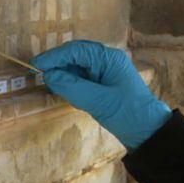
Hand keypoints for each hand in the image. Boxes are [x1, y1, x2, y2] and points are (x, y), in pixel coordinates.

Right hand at [30, 40, 171, 149]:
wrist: (148, 132)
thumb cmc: (127, 113)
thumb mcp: (98, 101)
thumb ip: (72, 87)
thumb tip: (48, 76)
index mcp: (108, 58)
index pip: (76, 50)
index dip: (54, 57)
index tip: (35, 65)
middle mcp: (106, 60)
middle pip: (75, 55)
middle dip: (57, 64)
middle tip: (38, 74)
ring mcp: (104, 72)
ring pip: (76, 67)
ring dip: (63, 74)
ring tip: (49, 84)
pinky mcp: (102, 85)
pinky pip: (81, 78)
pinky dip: (70, 84)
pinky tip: (64, 91)